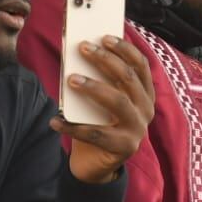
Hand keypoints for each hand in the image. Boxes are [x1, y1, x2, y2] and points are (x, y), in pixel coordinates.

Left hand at [50, 36, 155, 184]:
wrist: (96, 164)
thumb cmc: (98, 124)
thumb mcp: (101, 100)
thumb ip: (99, 80)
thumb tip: (81, 53)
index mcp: (144, 94)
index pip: (140, 65)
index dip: (124, 49)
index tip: (104, 37)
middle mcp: (146, 110)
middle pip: (128, 79)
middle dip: (105, 60)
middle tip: (83, 48)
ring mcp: (137, 130)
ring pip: (117, 102)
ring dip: (93, 87)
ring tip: (71, 79)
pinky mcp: (124, 148)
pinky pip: (95, 134)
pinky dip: (72, 127)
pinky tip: (55, 121)